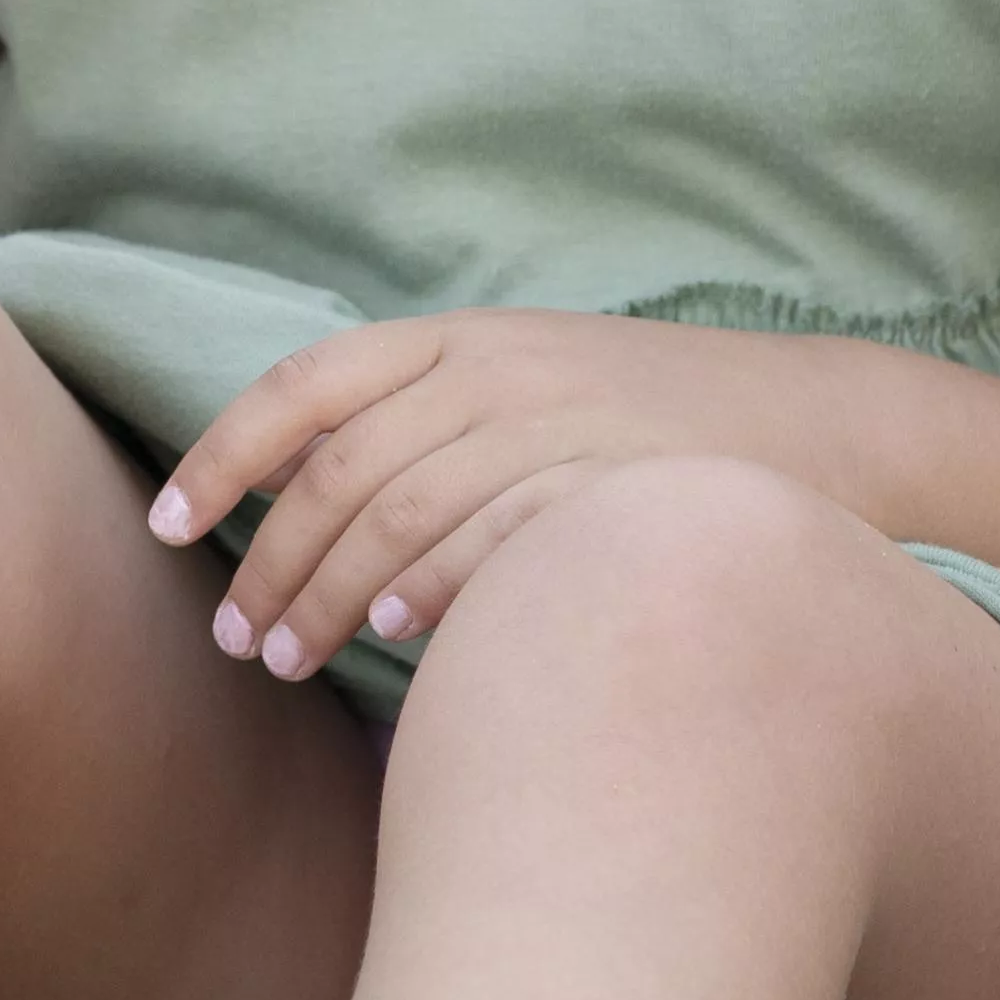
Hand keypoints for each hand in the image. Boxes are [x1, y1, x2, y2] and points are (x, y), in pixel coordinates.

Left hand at [152, 310, 900, 677]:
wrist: (832, 426)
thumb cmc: (656, 424)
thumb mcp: (528, 385)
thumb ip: (418, 420)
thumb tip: (289, 481)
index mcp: (463, 339)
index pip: (305, 385)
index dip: (223, 454)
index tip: (167, 524)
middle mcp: (500, 371)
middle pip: (341, 467)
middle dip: (272, 558)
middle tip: (239, 641)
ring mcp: (563, 424)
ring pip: (402, 509)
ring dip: (333, 593)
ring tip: (292, 661)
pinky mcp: (620, 483)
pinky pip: (500, 535)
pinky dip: (436, 585)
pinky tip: (397, 637)